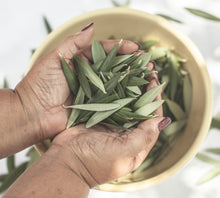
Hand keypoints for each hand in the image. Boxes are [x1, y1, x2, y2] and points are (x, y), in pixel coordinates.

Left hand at [15, 23, 139, 140]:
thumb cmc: (40, 84)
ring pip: (116, 83)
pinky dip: (125, 97)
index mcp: (81, 62)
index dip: (121, 48)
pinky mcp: (95, 106)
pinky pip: (112, 100)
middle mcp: (90, 76)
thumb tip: (91, 26)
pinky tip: (138, 93)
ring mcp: (94, 92)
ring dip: (132, 79)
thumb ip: (73, 43)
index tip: (136, 48)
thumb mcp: (55, 58)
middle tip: (147, 61)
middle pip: (114, 66)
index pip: (105, 52)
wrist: (33, 113)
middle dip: (131, 63)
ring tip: (148, 74)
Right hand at [48, 57, 169, 186]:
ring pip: (126, 101)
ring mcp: (112, 123)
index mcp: (137, 143)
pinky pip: (110, 100)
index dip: (155, 99)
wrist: (64, 162)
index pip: (152, 118)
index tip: (155, 81)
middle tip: (147, 68)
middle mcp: (126, 132)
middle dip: (145, 88)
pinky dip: (114, 88)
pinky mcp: (98, 117)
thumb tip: (163, 121)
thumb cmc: (94, 161)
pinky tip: (116, 74)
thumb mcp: (123, 152)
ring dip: (130, 85)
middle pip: (140, 107)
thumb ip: (143, 137)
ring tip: (134, 67)